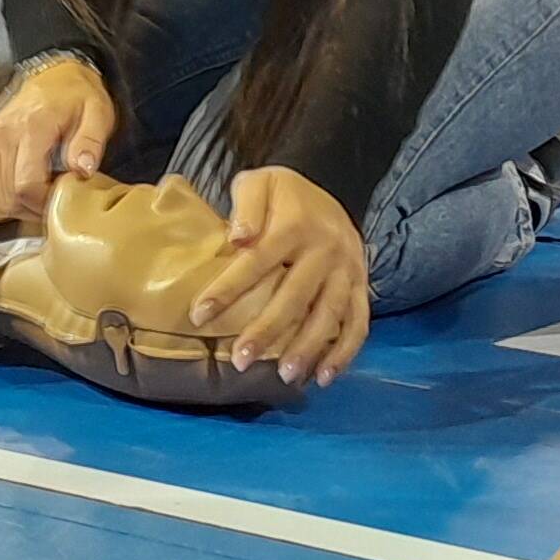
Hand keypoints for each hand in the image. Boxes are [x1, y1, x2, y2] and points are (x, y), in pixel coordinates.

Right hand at [0, 56, 117, 215]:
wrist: (54, 70)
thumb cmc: (77, 94)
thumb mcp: (98, 113)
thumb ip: (91, 143)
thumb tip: (82, 170)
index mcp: (30, 127)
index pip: (26, 186)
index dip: (45, 204)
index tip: (63, 199)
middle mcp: (2, 134)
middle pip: (9, 195)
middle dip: (34, 207)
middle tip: (57, 197)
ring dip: (22, 199)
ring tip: (46, 185)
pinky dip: (10, 187)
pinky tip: (30, 176)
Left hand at [180, 166, 374, 387]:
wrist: (329, 187)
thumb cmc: (283, 194)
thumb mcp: (259, 182)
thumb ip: (246, 205)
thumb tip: (237, 238)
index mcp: (295, 224)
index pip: (257, 261)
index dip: (227, 289)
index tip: (199, 316)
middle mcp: (325, 249)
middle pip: (295, 295)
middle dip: (267, 331)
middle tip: (241, 361)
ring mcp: (347, 269)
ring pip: (329, 314)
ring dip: (307, 348)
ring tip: (284, 376)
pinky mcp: (361, 284)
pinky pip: (358, 322)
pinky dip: (344, 352)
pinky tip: (323, 377)